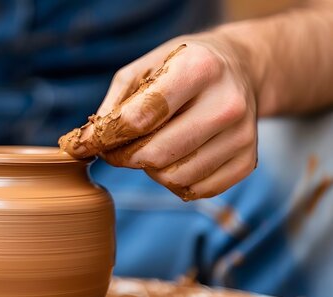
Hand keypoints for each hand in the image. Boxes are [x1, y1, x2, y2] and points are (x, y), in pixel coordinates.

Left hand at [60, 34, 257, 200]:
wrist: (241, 71)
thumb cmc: (180, 68)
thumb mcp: (144, 69)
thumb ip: (113, 104)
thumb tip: (84, 145)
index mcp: (198, 68)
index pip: (140, 118)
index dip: (105, 137)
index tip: (86, 144)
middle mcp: (227, 103)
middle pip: (155, 154)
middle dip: (124, 157)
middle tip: (116, 149)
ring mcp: (242, 136)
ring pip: (173, 178)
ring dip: (151, 170)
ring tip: (152, 147)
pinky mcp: (248, 162)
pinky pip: (194, 191)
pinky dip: (175, 182)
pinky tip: (176, 158)